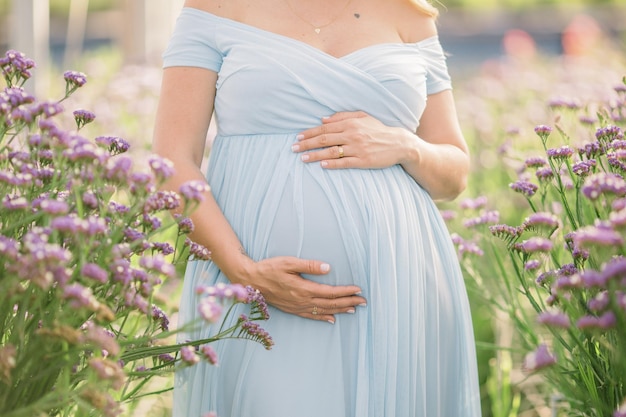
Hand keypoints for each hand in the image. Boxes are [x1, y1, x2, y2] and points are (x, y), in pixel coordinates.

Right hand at [240, 256, 366, 323]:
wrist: (251, 280)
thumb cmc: (269, 268)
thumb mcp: (288, 262)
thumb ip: (309, 266)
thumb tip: (327, 268)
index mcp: (303, 289)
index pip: (330, 292)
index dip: (346, 292)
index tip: (358, 290)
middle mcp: (302, 301)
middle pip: (330, 303)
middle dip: (348, 302)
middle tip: (363, 301)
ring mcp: (297, 307)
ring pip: (323, 311)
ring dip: (340, 310)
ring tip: (354, 309)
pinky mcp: (292, 309)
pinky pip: (311, 316)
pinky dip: (324, 318)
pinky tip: (332, 319)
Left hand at [292, 111, 413, 168]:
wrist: (399, 143)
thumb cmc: (379, 130)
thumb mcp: (363, 117)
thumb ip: (343, 116)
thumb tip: (323, 118)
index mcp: (350, 124)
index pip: (325, 128)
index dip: (310, 132)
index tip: (298, 137)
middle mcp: (352, 135)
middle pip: (324, 139)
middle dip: (307, 144)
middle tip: (293, 148)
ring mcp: (358, 148)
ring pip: (331, 152)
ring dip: (315, 155)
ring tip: (302, 158)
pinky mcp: (363, 161)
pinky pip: (344, 162)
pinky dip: (332, 164)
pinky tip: (321, 166)